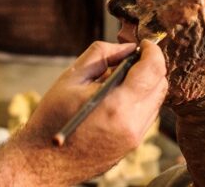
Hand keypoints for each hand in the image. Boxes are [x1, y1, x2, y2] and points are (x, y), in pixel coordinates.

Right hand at [11, 39, 167, 185]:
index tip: (145, 44)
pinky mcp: (131, 146)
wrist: (44, 160)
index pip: (153, 70)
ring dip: (146, 84)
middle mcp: (132, 124)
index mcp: (117, 104)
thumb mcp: (72, 77)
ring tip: (118, 79)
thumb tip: (127, 48)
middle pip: (161, 86)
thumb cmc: (53, 116)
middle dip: (151, 66)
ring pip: (156, 101)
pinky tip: (115, 97)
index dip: (153, 51)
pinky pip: (147, 116)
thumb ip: (102, 55)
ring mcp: (134, 139)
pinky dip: (140, 100)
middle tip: (130, 58)